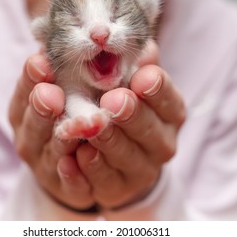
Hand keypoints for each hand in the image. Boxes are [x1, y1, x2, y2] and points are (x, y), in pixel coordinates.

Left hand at [8, 41, 185, 210]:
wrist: (96, 153)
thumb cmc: (106, 105)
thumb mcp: (114, 82)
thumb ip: (121, 65)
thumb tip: (141, 46)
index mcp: (165, 112)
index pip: (168, 100)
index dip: (157, 89)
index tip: (141, 78)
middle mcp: (158, 143)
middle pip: (148, 131)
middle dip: (130, 115)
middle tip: (113, 101)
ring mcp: (137, 171)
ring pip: (122, 159)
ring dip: (102, 142)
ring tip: (84, 127)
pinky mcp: (112, 191)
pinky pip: (97, 184)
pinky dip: (81, 174)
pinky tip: (68, 160)